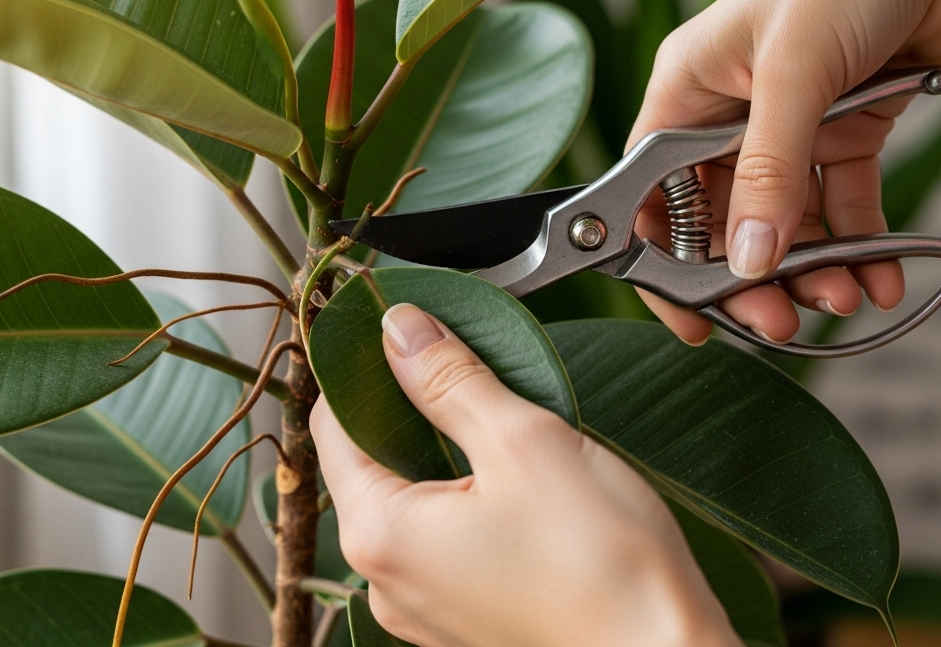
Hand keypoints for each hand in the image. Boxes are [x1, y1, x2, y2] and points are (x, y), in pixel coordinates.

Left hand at [310, 304, 741, 646]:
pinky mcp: (464, 621)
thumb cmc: (605, 566)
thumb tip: (399, 330)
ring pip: (412, 501)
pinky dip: (467, 499)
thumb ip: (450, 379)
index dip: (361, 365)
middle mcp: (386, 581)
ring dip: (445, 452)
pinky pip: (443, 541)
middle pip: (370, 463)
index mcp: (380, 534)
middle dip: (411, 406)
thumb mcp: (523, 442)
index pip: (334, 425)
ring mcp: (423, 608)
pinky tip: (516, 481)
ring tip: (501, 419)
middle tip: (463, 360)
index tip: (399, 323)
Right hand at [632, 0, 940, 344]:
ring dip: (810, 267)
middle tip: (779, 322)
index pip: (652, 192)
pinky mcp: (841, 133)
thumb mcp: (794, 77)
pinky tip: (877, 276)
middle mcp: (727, 115)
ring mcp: (786, 128)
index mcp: (686, 92)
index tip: (691, 315)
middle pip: (723, 220)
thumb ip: (769, 173)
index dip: (662, 258)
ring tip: (842, 296)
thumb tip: (750, 260)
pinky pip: (839, 204)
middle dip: (752, 275)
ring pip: (782, 222)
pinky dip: (857, 244)